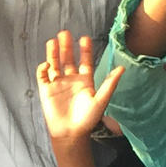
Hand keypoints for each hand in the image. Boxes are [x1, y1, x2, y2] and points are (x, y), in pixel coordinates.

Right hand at [36, 31, 123, 149]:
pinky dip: (43, 69)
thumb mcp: (101, 100)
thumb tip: (122, 68)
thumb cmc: (87, 118)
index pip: (85, 61)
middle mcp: (71, 79)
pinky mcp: (46, 90)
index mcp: (85, 80)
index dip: (85, 50)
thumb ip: (110, 83)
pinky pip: (43, 76)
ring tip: (53, 41)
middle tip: (65, 33)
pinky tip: (46, 64)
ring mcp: (58, 84)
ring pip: (54, 64)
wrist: (71, 133)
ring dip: (53, 53)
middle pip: (67, 59)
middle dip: (66, 46)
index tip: (84, 38)